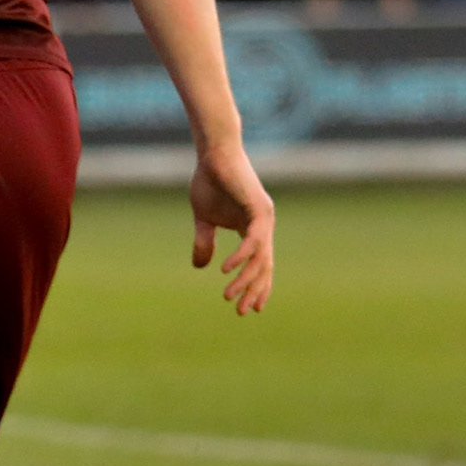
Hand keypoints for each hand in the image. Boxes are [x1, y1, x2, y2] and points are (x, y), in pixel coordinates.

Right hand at [189, 140, 274, 315]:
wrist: (213, 154)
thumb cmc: (209, 181)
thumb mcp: (203, 218)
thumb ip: (204, 242)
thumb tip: (200, 267)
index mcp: (253, 228)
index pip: (260, 263)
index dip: (256, 286)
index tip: (249, 308)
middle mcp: (263, 225)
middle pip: (264, 266)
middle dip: (253, 290)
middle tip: (242, 311)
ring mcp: (264, 218)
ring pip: (260, 258)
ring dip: (245, 279)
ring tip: (229, 295)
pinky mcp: (259, 209)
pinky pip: (253, 241)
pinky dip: (241, 257)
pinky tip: (226, 270)